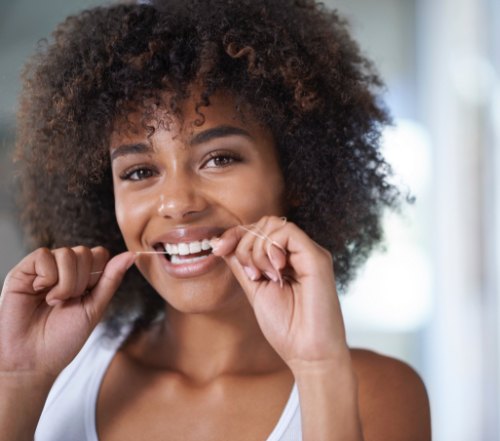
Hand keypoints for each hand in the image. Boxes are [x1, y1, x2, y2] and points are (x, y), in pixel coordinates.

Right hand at [0, 246, 133, 378]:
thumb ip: (111, 279)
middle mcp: (63, 269)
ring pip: (67, 253)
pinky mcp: (23, 271)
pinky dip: (47, 276)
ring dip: (66, 282)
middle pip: (85, 252)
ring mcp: (43, 268)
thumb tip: (132, 254)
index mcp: (82, 277)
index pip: (100, 254)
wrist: (33, 360)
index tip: (86, 297)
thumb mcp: (95, 308)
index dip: (98, 274)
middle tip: (68, 302)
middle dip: (82, 282)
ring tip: (54, 301)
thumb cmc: (64, 338)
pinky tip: (39, 292)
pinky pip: (43, 255)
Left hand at [212, 216, 349, 371]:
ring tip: (264, 276)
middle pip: (264, 223)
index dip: (235, 234)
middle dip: (245, 243)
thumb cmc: (286, 327)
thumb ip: (242, 265)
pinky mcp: (317, 258)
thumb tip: (222, 244)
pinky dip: (271, 248)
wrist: (307, 353)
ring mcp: (309, 253)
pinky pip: (287, 233)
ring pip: (273, 224)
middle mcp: (299, 252)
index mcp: (286, 259)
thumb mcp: (254, 289)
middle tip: (251, 274)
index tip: (217, 249)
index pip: (259, 230)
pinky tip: (275, 271)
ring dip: (256, 249)